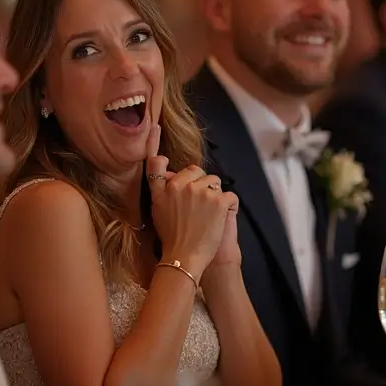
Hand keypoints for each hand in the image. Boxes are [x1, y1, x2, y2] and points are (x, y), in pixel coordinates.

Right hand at [146, 125, 235, 279]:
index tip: (155, 128)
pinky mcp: (219, 202)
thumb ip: (159, 185)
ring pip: (214, 183)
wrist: (184, 258)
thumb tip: (162, 166)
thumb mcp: (156, 208)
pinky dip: (229, 206)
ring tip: (208, 216)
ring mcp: (202, 192)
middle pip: (197, 172)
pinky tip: (222, 218)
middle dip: (200, 184)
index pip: (162, 162)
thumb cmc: (171, 236)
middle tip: (198, 207)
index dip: (159, 148)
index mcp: (166, 187)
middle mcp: (182, 185)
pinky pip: (230, 196)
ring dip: (215, 196)